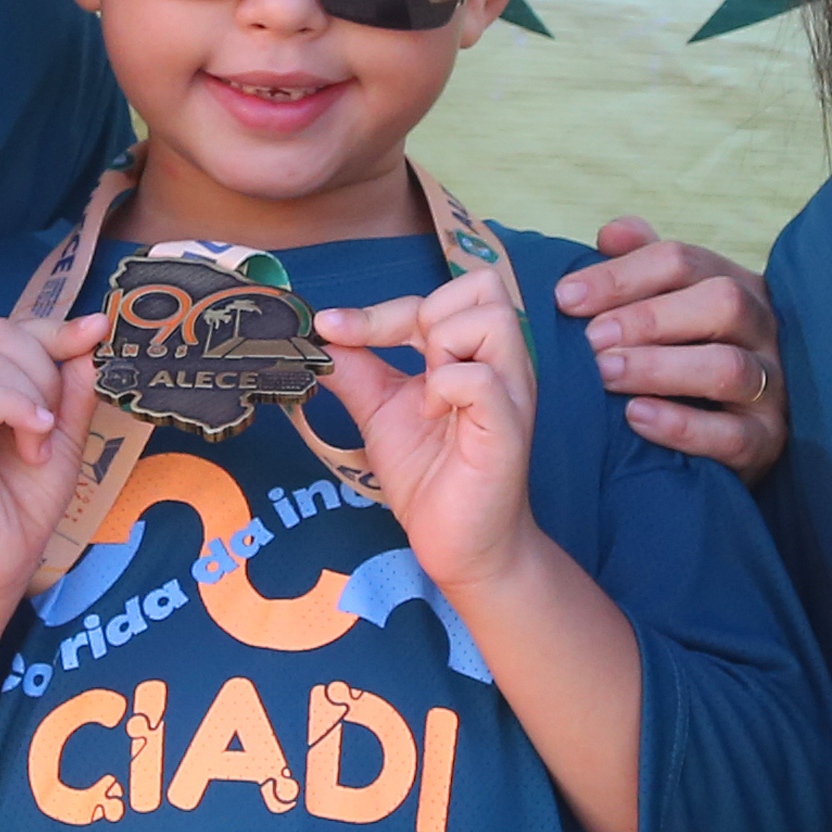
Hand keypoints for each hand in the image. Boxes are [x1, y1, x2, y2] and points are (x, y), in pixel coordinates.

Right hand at [0, 310, 106, 615]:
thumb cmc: (19, 508)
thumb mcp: (62, 438)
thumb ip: (71, 388)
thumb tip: (88, 333)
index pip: (10, 329)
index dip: (55, 329)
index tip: (96, 332)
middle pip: (1, 335)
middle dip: (45, 374)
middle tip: (50, 430)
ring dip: (32, 401)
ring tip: (36, 450)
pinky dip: (14, 408)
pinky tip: (32, 441)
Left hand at [319, 268, 541, 592]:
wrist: (458, 544)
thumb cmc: (431, 478)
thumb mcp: (381, 412)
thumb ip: (356, 370)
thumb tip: (321, 336)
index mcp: (473, 354)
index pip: (438, 295)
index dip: (380, 310)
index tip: (332, 329)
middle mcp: (501, 364)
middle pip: (483, 286)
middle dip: (426, 314)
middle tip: (406, 364)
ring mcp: (510, 392)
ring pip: (492, 319)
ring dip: (443, 346)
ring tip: (426, 395)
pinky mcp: (507, 427)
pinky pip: (481, 378)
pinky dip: (446, 386)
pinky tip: (432, 416)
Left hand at [559, 215, 783, 472]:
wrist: (722, 433)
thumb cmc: (679, 356)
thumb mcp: (660, 306)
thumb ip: (637, 267)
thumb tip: (611, 234)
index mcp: (732, 283)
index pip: (683, 261)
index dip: (621, 275)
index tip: (565, 297)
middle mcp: (760, 329)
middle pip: (722, 302)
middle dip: (649, 318)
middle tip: (591, 339)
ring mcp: (769, 386)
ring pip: (729, 368)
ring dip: (660, 368)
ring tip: (606, 374)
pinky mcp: (766, 440)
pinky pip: (734, 435)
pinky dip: (683, 426)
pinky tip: (636, 417)